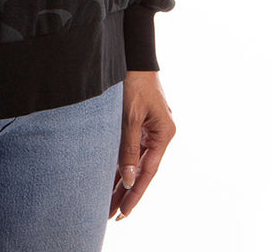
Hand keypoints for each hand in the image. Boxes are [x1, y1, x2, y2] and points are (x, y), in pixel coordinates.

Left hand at [109, 71, 174, 220]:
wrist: (133, 54)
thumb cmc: (133, 81)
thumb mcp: (129, 116)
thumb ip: (128, 148)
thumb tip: (127, 179)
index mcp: (164, 134)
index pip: (148, 172)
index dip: (135, 194)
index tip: (123, 213)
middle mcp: (160, 134)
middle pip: (141, 170)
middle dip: (125, 192)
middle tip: (110, 215)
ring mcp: (151, 128)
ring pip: (135, 161)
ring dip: (121, 179)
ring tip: (106, 203)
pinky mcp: (141, 122)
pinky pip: (131, 148)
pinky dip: (121, 162)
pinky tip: (110, 177)